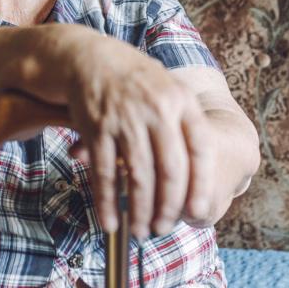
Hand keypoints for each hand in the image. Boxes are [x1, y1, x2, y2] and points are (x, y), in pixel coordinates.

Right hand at [58, 29, 222, 238]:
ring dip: (140, 211)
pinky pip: (105, 173)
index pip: (201, 149)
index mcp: (181, 100)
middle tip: (164, 229)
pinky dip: (107, 202)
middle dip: (169, 208)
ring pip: (139, 177)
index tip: (198, 211)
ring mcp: (126, 119)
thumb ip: (184, 123)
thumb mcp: (167, 88)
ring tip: (141, 231)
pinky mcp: (97, 127)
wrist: (87, 57)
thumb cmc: (132, 79)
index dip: (201, 185)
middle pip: (171, 171)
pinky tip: (110, 221)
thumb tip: (199, 173)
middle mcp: (156, 109)